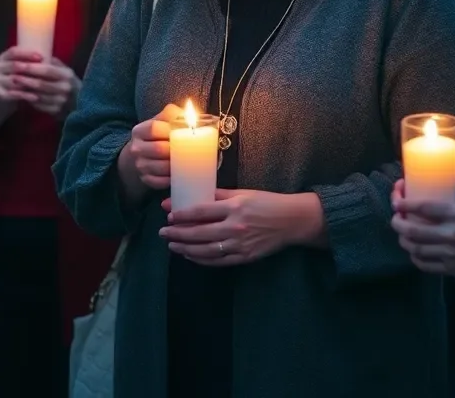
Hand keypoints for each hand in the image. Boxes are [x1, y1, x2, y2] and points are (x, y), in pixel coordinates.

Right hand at [0, 47, 43, 110]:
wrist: (6, 96)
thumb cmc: (19, 77)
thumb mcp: (21, 67)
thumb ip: (30, 61)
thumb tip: (49, 58)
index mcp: (3, 57)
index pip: (13, 52)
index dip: (26, 54)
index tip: (41, 57)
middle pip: (13, 65)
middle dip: (29, 68)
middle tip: (44, 71)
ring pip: (13, 80)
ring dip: (28, 82)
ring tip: (42, 84)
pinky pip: (13, 94)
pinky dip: (25, 95)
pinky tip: (35, 97)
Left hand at [10, 56, 80, 117]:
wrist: (80, 102)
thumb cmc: (68, 82)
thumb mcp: (64, 70)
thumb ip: (52, 62)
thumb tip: (36, 54)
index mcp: (67, 75)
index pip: (47, 70)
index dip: (32, 68)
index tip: (19, 64)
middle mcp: (65, 88)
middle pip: (41, 84)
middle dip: (25, 80)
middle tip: (12, 76)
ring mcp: (61, 102)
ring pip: (38, 96)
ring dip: (24, 91)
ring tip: (13, 86)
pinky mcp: (56, 112)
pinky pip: (39, 105)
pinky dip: (28, 100)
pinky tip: (20, 95)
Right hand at [125, 104, 183, 190]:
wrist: (142, 153)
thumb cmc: (158, 135)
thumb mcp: (162, 121)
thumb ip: (174, 115)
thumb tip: (192, 116)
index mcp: (140, 130)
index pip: (154, 128)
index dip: (171, 130)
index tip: (185, 132)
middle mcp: (136, 148)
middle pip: (158, 149)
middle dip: (177, 150)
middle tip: (190, 149)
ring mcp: (139, 165)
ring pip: (161, 168)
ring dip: (176, 166)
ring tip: (188, 162)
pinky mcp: (145, 179)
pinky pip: (160, 182)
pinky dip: (171, 179)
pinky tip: (179, 174)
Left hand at [159, 189, 305, 265]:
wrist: (291, 221)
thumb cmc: (265, 202)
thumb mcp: (241, 193)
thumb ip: (217, 195)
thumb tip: (192, 196)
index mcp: (234, 208)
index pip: (202, 211)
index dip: (183, 215)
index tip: (169, 215)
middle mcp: (235, 227)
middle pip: (200, 233)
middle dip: (178, 234)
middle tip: (163, 233)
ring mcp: (240, 245)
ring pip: (206, 251)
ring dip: (186, 249)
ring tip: (172, 245)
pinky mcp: (245, 257)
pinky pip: (218, 261)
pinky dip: (202, 259)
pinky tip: (190, 255)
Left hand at [391, 179, 454, 277]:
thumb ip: (450, 205)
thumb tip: (429, 202)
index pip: (421, 206)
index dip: (403, 202)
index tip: (397, 200)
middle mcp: (450, 234)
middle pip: (411, 229)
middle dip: (397, 222)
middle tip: (396, 218)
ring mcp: (450, 253)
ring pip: (415, 248)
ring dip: (403, 240)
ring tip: (403, 235)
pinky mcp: (452, 269)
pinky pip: (426, 265)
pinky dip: (415, 257)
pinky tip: (415, 252)